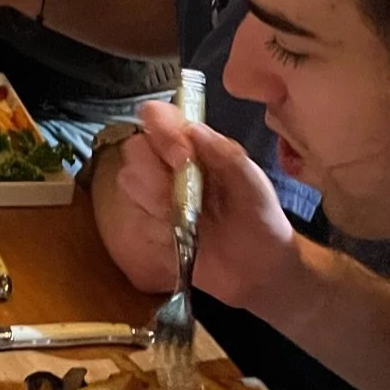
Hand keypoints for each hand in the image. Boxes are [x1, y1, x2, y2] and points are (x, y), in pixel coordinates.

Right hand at [107, 102, 301, 309]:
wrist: (257, 272)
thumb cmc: (260, 220)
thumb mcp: (255, 187)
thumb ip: (228, 156)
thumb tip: (193, 128)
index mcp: (196, 145)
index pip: (159, 117)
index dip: (161, 130)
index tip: (181, 156)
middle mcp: (169, 163)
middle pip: (135, 147)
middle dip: (153, 169)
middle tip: (181, 194)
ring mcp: (156, 194)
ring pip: (129, 179)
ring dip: (154, 200)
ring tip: (184, 219)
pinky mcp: (148, 224)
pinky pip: (133, 216)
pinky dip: (152, 227)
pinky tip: (177, 237)